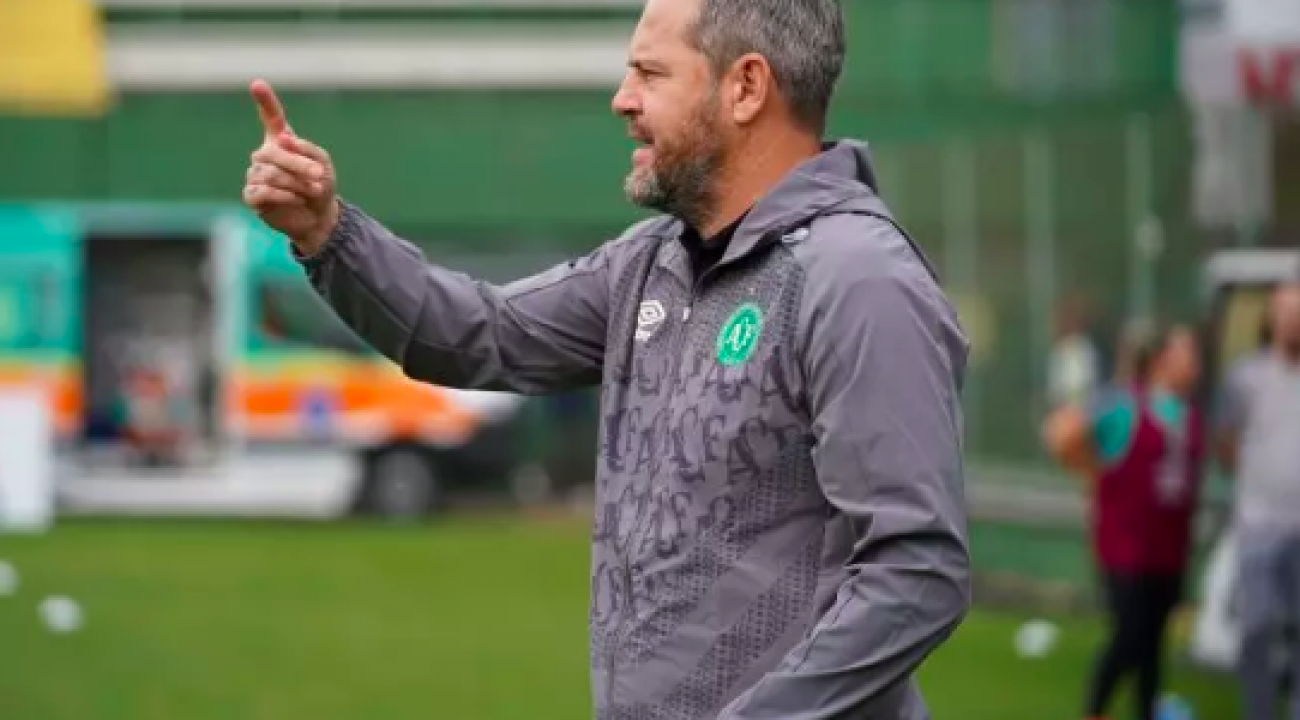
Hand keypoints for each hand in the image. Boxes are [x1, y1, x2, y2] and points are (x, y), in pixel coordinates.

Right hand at [242, 79, 338, 254]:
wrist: (319, 218)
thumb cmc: (320, 186)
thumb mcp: (322, 164)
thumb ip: (305, 149)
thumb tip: (282, 140)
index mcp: (281, 142)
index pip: (271, 118)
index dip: (265, 101)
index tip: (257, 84)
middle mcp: (265, 155)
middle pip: (273, 152)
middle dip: (299, 165)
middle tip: (319, 177)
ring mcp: (255, 175)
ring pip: (270, 173)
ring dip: (296, 183)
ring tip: (311, 191)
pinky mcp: (253, 196)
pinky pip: (263, 190)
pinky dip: (284, 195)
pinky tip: (296, 199)